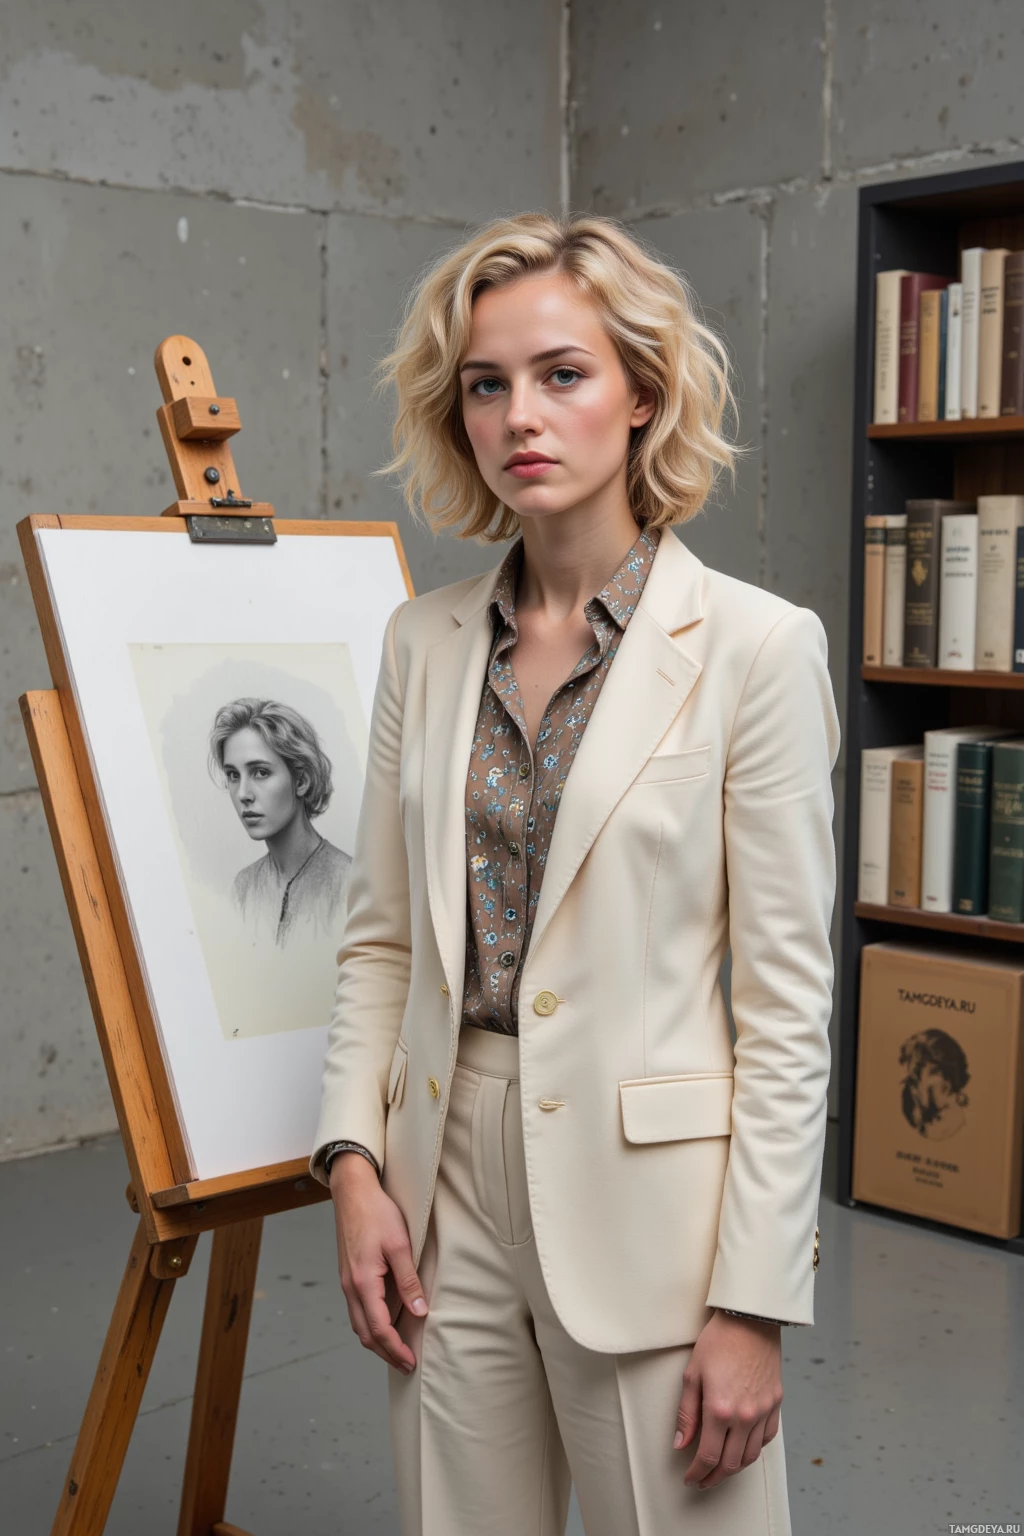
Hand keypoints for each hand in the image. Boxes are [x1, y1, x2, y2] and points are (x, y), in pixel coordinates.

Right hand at [329, 1153, 428, 1373]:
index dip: (395, 1349)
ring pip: (358, 1323)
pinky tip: (384, 1322)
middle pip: (365, 1333)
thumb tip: (420, 1310)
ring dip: (376, 1341)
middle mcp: (350, 1287)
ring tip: (397, 1349)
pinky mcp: (348, 1274)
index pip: (379, 1329)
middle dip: (385, 1353)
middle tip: (405, 1364)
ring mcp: (346, 1281)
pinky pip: (357, 1309)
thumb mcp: (399, 1245)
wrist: (352, 1191)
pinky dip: (370, 1324)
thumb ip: (408, 1280)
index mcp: (363, 1282)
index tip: (410, 1362)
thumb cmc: (376, 1212)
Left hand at [673, 1309, 782, 1490]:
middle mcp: (745, 1416)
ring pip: (751, 1456)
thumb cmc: (719, 1341)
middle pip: (730, 1463)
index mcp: (720, 1409)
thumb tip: (681, 1444)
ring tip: (721, 1469)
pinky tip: (743, 1448)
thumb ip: (686, 1414)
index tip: (690, 1477)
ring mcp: (763, 1411)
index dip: (697, 1472)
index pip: (708, 1456)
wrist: (750, 1319)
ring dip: (734, 1468)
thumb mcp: (692, 1374)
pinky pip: (767, 1438)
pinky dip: (754, 1449)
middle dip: (714, 1477)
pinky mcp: (775, 1403)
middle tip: (702, 1479)